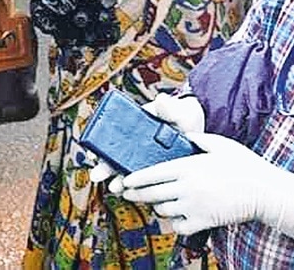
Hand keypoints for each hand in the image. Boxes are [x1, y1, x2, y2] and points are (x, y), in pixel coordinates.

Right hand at [87, 94, 204, 183]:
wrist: (200, 133)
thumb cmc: (184, 118)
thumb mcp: (178, 111)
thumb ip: (169, 108)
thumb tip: (161, 100)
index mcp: (134, 129)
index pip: (110, 137)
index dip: (99, 146)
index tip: (93, 154)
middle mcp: (134, 146)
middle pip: (114, 157)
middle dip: (104, 168)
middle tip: (97, 176)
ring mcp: (144, 160)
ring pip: (126, 172)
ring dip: (117, 180)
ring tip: (115, 188)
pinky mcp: (155, 173)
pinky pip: (143, 182)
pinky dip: (136, 188)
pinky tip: (133, 194)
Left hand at [113, 132, 293, 237]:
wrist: (265, 191)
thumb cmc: (244, 165)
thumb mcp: (220, 144)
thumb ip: (198, 138)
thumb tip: (185, 133)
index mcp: (186, 167)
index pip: (151, 173)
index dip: (134, 178)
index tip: (125, 181)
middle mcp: (185, 186)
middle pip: (151, 194)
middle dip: (137, 194)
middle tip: (130, 194)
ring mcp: (193, 205)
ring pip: (163, 210)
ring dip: (159, 208)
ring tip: (159, 203)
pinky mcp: (203, 221)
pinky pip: (179, 226)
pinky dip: (176, 223)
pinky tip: (178, 217)